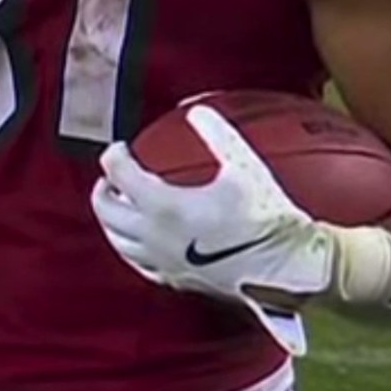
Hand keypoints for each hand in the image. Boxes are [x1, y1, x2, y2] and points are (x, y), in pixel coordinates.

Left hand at [92, 102, 334, 354]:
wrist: (288, 269)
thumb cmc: (267, 219)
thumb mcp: (245, 168)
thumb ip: (219, 135)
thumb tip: (198, 110)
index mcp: (161, 205)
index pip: (118, 173)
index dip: (115, 155)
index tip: (121, 148)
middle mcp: (152, 235)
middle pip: (106, 210)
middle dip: (103, 190)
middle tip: (111, 178)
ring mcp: (161, 261)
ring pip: (116, 240)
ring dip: (111, 221)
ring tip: (119, 207)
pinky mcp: (175, 280)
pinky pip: (138, 264)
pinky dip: (130, 247)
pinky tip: (142, 243)